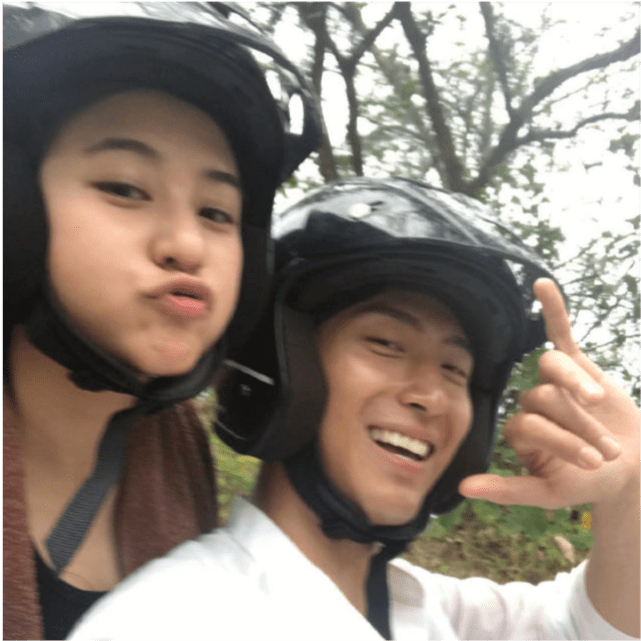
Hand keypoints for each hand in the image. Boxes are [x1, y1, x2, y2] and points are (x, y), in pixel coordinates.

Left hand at [459, 278, 640, 509]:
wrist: (634, 469)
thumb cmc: (589, 482)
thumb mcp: (549, 493)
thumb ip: (508, 491)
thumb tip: (461, 489)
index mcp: (520, 431)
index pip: (527, 425)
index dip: (561, 441)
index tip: (594, 464)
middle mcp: (532, 402)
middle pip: (542, 398)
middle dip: (577, 424)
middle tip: (607, 448)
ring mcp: (553, 381)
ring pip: (553, 370)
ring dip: (576, 384)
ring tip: (597, 402)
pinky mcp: (577, 364)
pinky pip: (560, 333)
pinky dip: (552, 310)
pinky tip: (541, 284)